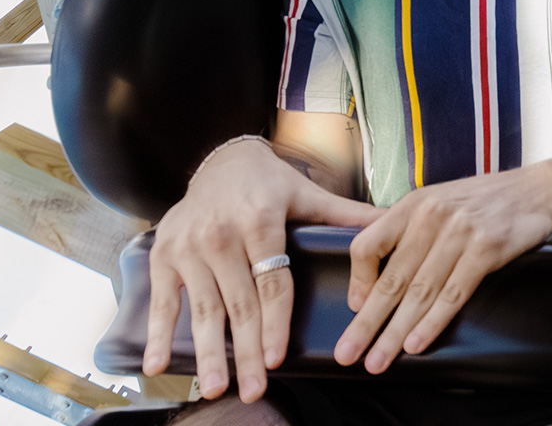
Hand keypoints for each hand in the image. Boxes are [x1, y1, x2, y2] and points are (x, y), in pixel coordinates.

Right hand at [144, 139, 380, 401]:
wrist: (220, 161)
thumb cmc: (270, 184)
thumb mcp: (308, 194)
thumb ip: (345, 215)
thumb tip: (392, 220)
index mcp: (260, 220)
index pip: (271, 281)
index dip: (273, 323)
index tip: (276, 358)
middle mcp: (220, 234)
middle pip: (238, 303)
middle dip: (244, 352)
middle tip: (252, 390)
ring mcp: (188, 246)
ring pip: (201, 309)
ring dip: (207, 352)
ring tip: (215, 387)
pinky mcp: (163, 255)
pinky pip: (162, 301)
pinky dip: (159, 336)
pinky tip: (159, 366)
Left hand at [334, 165, 551, 372]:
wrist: (537, 189)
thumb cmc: (484, 200)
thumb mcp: (439, 202)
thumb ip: (409, 231)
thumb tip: (376, 276)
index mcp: (413, 204)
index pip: (368, 245)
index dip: (358, 282)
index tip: (354, 308)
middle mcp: (431, 217)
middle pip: (391, 279)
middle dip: (367, 323)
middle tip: (348, 353)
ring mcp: (460, 232)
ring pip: (419, 293)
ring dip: (395, 333)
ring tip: (378, 361)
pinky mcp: (487, 249)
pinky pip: (453, 294)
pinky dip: (432, 322)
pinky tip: (416, 344)